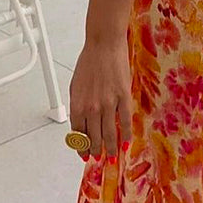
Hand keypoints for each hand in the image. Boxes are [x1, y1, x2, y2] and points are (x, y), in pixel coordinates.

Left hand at [68, 36, 131, 162]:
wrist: (104, 44)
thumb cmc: (90, 60)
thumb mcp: (76, 84)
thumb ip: (78, 104)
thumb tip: (81, 121)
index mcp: (77, 104)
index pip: (78, 134)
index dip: (81, 146)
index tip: (84, 154)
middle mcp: (91, 107)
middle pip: (93, 138)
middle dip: (95, 151)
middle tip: (99, 158)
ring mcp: (108, 103)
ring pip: (109, 134)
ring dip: (111, 149)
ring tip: (112, 157)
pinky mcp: (123, 97)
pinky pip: (125, 121)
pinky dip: (126, 135)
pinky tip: (126, 143)